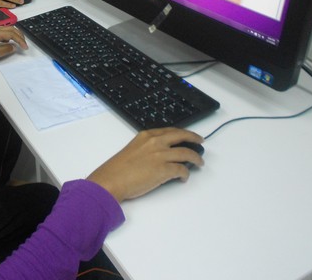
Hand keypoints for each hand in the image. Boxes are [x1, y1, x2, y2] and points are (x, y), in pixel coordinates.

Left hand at [0, 26, 27, 91]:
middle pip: (10, 29)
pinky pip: (1, 34)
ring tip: (18, 42)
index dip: (21, 40)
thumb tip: (14, 46)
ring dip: (14, 34)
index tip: (26, 48)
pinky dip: (8, 36)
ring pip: (6, 30)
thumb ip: (6, 49)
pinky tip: (7, 42)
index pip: (13, 34)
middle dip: (19, 35)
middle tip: (25, 43)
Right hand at [87, 128, 203, 202]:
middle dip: (194, 138)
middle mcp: (155, 142)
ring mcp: (161, 155)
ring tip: (199, 163)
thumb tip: (159, 156)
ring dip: (196, 158)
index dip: (182, 133)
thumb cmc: (117, 169)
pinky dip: (186, 174)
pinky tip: (184, 178)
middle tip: (200, 142)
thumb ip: (146, 149)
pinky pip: (182, 170)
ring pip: (186, 153)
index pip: (169, 130)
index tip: (187, 135)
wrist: (111, 180)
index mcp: (146, 136)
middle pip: (182, 136)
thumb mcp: (132, 150)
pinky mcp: (164, 170)